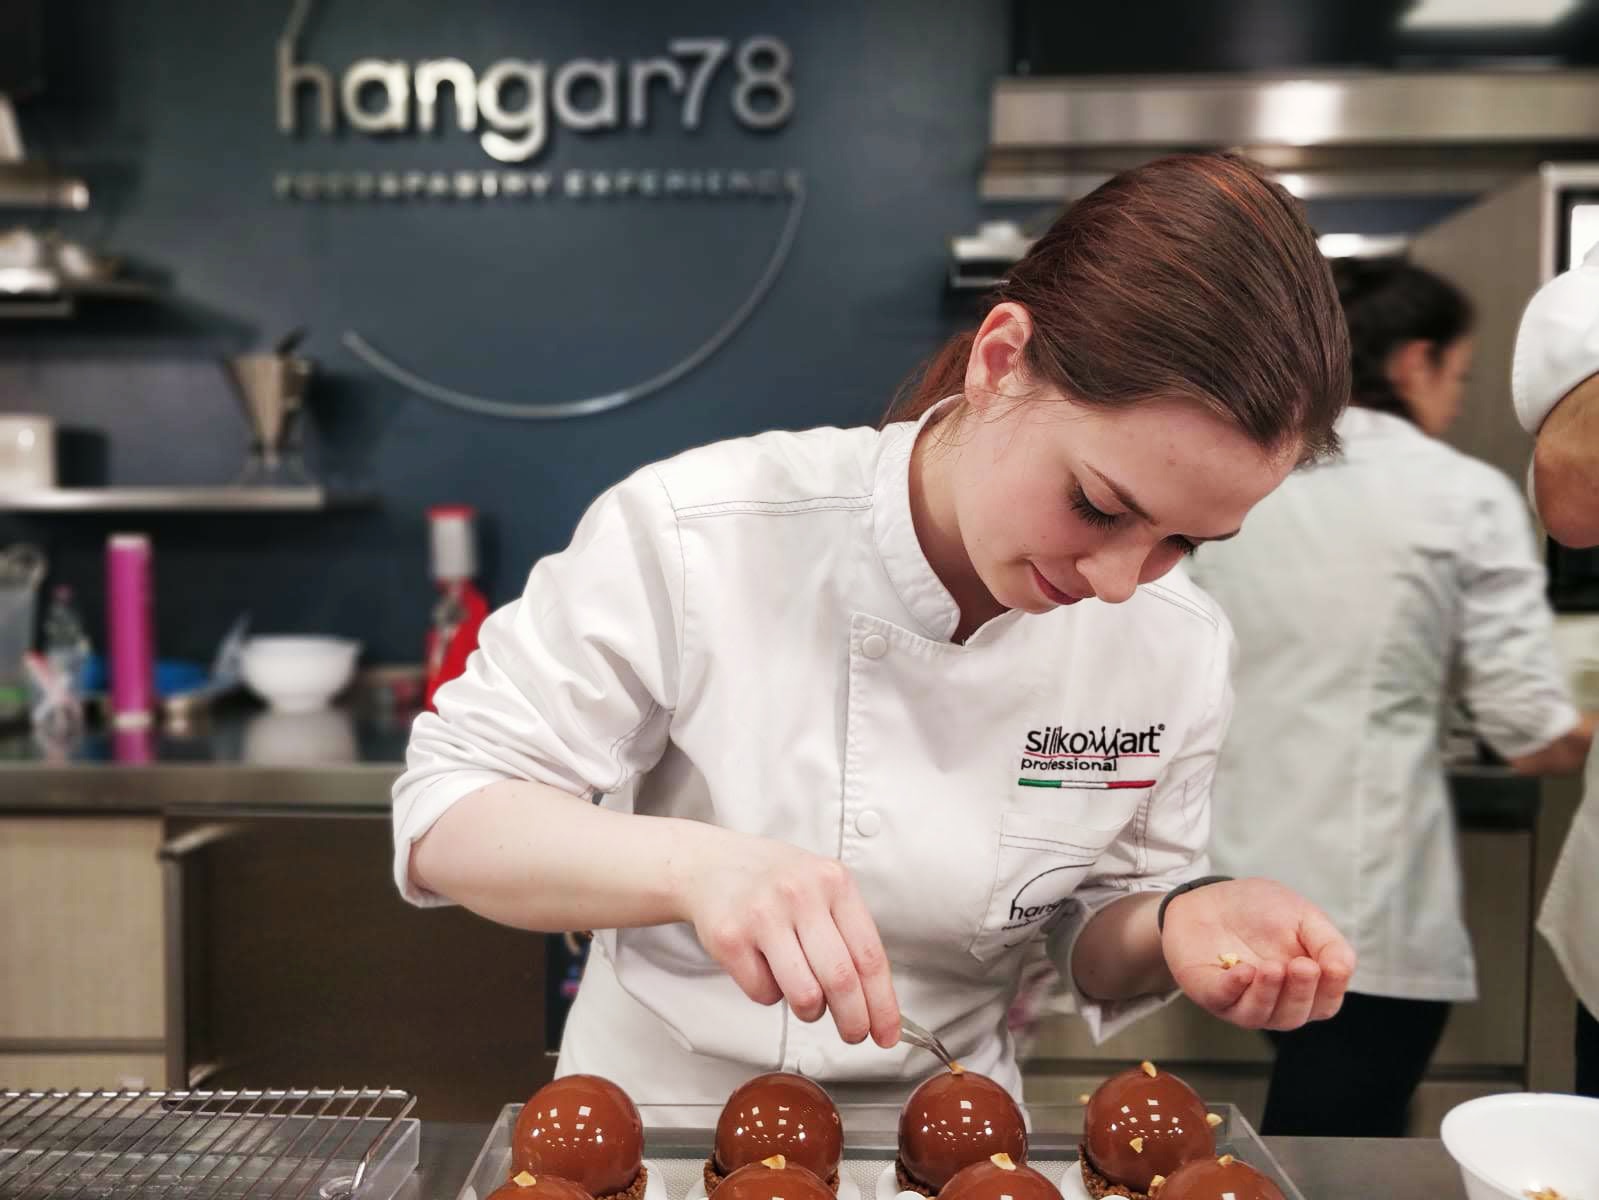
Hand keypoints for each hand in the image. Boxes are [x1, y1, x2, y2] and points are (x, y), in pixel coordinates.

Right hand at [675, 830, 900, 1047]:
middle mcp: (800, 894)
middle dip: (854, 1021)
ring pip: (804, 995)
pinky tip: (766, 968)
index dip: (883, 1003)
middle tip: (854, 1034)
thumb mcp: (821, 886)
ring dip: (810, 1010)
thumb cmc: (775, 882)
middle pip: (841, 981)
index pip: (870, 956)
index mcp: (833, 881)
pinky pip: (764, 994)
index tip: (887, 1033)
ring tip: (806, 997)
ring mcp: (762, 915)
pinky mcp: (730, 938)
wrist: (711, 864)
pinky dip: (770, 994)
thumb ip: (848, 931)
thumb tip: (875, 999)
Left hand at [1160, 877, 1354, 1030]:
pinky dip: (1235, 988)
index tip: (1330, 966)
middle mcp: (1273, 1000)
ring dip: (1268, 993)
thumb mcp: (1303, 916)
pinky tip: (1243, 970)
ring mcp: (1240, 999)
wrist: (1211, 896)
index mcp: (1301, 986)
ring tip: (1272, 967)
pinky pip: (1223, 1000)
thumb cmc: (1260, 910)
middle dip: (1300, 992)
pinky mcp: (1210, 992)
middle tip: (1302, 966)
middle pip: (1294, 1014)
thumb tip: (1343, 968)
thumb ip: (1328, 942)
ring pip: (1260, 1015)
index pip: (1324, 1003)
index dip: (1331, 989)